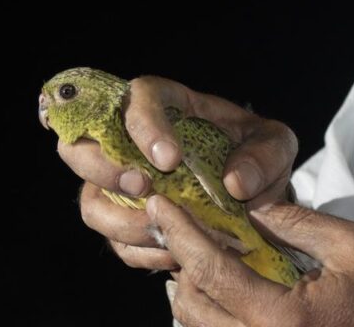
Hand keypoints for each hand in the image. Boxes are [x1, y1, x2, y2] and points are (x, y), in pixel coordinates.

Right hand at [57, 75, 297, 269]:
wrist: (253, 191)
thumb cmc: (255, 154)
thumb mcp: (275, 144)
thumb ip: (265, 154)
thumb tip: (237, 184)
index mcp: (164, 104)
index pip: (136, 99)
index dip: (143, 127)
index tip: (169, 159)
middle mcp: (126, 140)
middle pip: (79, 146)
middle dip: (104, 171)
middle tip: (146, 189)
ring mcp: (118, 185)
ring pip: (90, 202)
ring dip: (121, 221)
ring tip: (166, 232)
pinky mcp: (124, 221)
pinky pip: (113, 241)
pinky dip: (140, 251)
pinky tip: (174, 254)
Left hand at [148, 195, 353, 326]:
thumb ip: (298, 222)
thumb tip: (249, 205)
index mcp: (283, 318)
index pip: (210, 270)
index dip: (179, 233)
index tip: (160, 207)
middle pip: (192, 306)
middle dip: (179, 262)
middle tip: (175, 228)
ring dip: (191, 292)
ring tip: (194, 257)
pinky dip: (211, 315)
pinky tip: (220, 291)